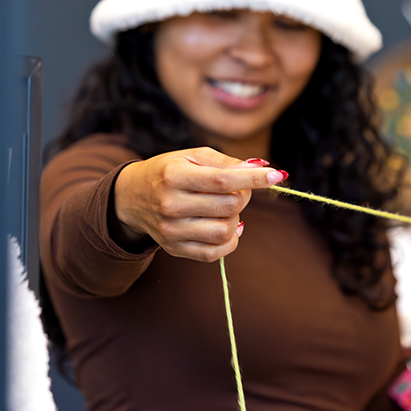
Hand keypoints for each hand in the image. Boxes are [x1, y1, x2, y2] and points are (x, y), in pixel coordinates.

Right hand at [112, 147, 286, 261]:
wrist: (131, 197)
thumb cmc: (168, 171)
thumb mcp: (192, 156)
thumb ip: (226, 162)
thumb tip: (261, 167)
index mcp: (174, 176)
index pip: (223, 180)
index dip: (254, 178)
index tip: (278, 175)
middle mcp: (170, 205)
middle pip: (229, 205)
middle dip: (243, 195)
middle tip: (236, 188)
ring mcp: (171, 231)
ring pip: (225, 231)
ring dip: (235, 217)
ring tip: (224, 207)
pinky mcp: (174, 248)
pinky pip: (214, 253)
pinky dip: (229, 240)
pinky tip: (226, 226)